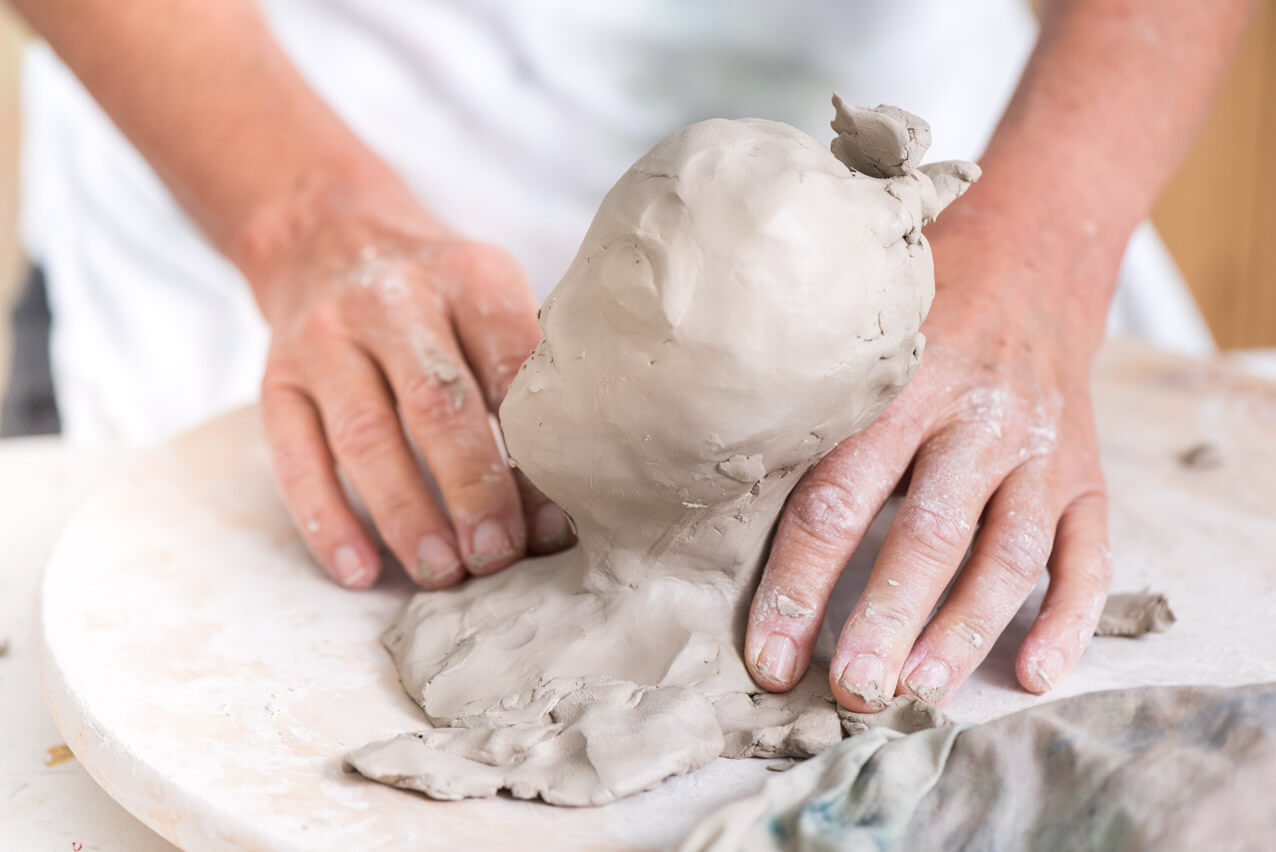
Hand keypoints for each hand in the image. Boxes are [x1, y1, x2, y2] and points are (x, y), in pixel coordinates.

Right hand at [254, 196, 573, 589]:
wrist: (326, 233)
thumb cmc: (437, 291)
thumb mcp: (491, 293)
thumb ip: (527, 367)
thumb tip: (576, 480)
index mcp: (469, 278)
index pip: (509, 368)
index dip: (533, 452)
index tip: (555, 522)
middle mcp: (393, 303)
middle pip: (437, 405)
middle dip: (472, 489)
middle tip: (499, 556)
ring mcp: (326, 340)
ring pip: (364, 438)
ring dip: (406, 515)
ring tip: (443, 572)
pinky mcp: (277, 379)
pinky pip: (296, 457)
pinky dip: (326, 520)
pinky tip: (360, 570)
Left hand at [744, 204, 1114, 708]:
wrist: (1032, 249)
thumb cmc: (914, 304)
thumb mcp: (855, 331)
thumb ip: (804, 403)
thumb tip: (700, 486)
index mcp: (899, 382)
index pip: (837, 496)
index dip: (798, 584)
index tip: (766, 655)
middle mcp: (975, 416)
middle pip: (927, 533)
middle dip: (884, 620)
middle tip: (849, 692)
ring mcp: (1039, 448)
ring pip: (1007, 553)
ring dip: (963, 631)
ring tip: (919, 694)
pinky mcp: (1086, 472)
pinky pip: (1089, 553)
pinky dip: (1069, 616)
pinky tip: (1034, 672)